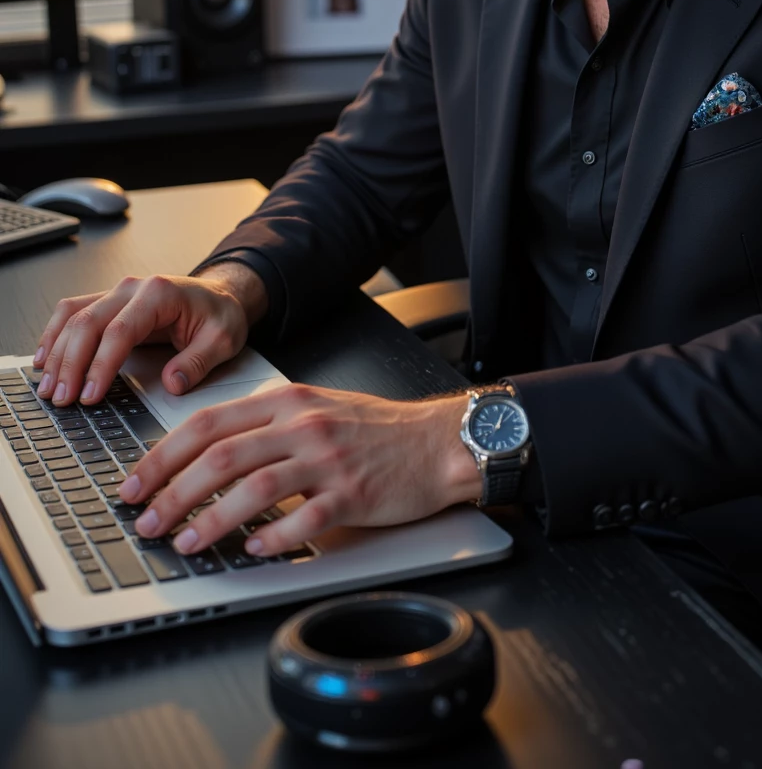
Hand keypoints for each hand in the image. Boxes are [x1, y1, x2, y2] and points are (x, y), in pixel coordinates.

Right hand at [33, 264, 265, 406]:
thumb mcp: (224, 339)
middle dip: (71, 363)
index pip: (121, 330)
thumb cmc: (220, 315)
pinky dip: (55, 335)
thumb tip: (173, 383)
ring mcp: (117, 292)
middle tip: (63, 399)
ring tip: (49, 387)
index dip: (101, 365)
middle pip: (89, 322)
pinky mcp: (109, 303)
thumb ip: (199, 361)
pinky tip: (46, 360)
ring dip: (56, 351)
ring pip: (74, 316)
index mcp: (160, 293)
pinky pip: (73, 313)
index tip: (91, 395)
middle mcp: (133, 288)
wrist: (220, 296)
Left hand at [120, 384, 482, 556]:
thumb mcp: (316, 409)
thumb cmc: (377, 430)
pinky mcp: (352, 493)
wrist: (437, 441)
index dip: (163, 455)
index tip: (135, 483)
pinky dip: (272, 539)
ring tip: (186, 542)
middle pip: (221, 457)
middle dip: (172, 492)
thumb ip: (266, 425)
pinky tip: (252, 551)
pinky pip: (303, 520)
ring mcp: (328, 459)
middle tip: (147, 520)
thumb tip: (206, 457)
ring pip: (254, 489)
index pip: (208, 424)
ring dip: (211, 520)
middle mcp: (303, 425)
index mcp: (288, 400)